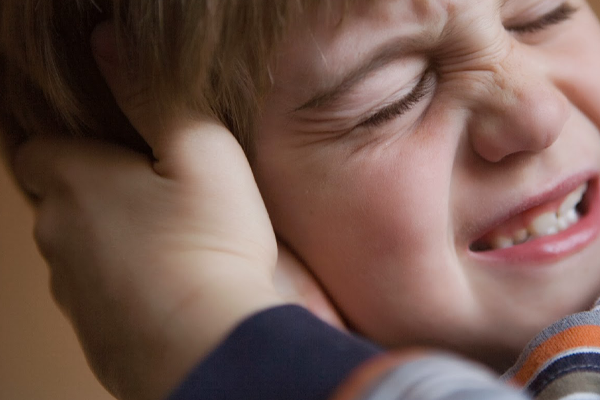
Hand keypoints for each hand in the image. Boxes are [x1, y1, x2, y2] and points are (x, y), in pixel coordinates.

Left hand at [13, 23, 284, 399]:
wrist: (208, 350)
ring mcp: (72, 290)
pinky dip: (124, 285)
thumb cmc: (209, 246)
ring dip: (111, 241)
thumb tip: (107, 40)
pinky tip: (168, 285)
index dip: (70, 144)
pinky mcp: (93, 333)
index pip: (38, 149)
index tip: (110, 150)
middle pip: (58, 201)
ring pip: (79, 250)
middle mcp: (57, 236)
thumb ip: (152, 93)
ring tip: (167, 243)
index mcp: (73, 183)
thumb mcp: (200, 150)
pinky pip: (100, 294)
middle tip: (153, 196)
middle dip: (94, 192)